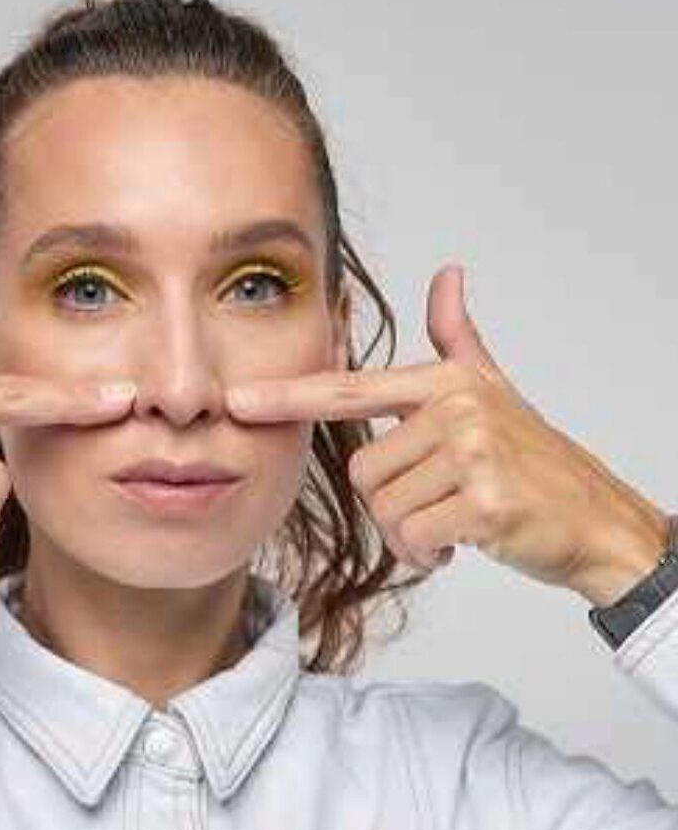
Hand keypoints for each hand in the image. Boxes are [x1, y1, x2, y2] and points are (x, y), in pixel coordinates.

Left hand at [225, 263, 668, 603]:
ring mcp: (472, 452)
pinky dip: (428, 556)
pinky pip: (412, 539)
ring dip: (410, 534)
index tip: (237, 402)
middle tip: (437, 504)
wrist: (593, 517)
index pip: (349, 390)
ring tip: (453, 522)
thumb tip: (447, 273)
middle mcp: (456, 407)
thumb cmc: (532, 459)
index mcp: (444, 382)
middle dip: (390, 505)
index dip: (289, 398)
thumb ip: (457, 338)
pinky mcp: (484, 501)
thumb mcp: (492, 389)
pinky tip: (461, 545)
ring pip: (384, 511)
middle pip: (363, 473)